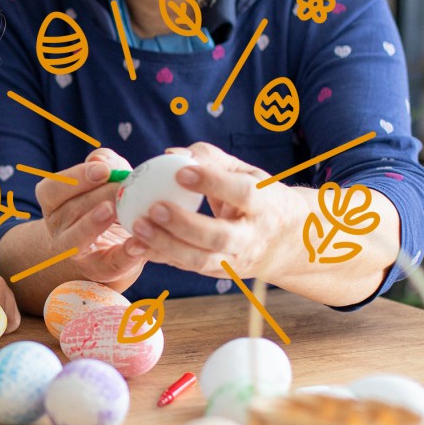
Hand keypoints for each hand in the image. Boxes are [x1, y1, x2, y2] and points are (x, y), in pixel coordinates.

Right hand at [34, 148, 145, 288]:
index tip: (103, 170)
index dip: (76, 178)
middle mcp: (58, 227)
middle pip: (70, 210)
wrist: (114, 244)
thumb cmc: (108, 202)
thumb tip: (101, 159)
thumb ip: (106, 163)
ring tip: (113, 211)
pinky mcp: (99, 269)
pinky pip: (109, 263)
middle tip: (121, 187)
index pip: (53, 189)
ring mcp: (75, 252)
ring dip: (93, 224)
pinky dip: (125, 254)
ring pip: (77, 239)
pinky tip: (139, 244)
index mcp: (54, 203)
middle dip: (97, 196)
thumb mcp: (107, 179)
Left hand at [128, 143, 306, 279]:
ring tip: (138, 227)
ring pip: (201, 260)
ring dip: (166, 246)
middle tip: (154, 208)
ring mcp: (236, 259)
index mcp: (265, 204)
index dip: (212, 183)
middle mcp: (252, 237)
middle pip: (220, 237)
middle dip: (184, 224)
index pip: (242, 193)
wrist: (287, 242)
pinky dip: (160, 257)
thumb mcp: (247, 173)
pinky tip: (136, 244)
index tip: (180, 172)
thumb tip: (171, 152)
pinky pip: (187, 266)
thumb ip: (212, 159)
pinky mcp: (219, 272)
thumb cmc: (260, 198)